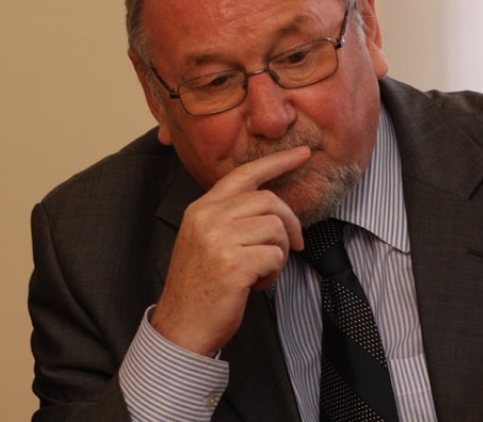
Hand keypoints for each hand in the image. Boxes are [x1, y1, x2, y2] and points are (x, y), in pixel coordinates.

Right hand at [151, 146, 309, 356]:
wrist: (181, 327)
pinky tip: (256, 285)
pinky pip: (275, 256)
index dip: (276, 162)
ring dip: (279, 254)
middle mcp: (208, 218)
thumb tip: (273, 207)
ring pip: (276, 229)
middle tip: (295, 245)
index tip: (302, 155)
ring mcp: (219, 240)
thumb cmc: (199, 287)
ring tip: (261, 271)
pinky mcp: (234, 264)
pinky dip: (274, 274)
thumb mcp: (205, 241)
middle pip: (268, 200)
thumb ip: (229, 217)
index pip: (244, 174)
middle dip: (290, 223)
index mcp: (201, 209)